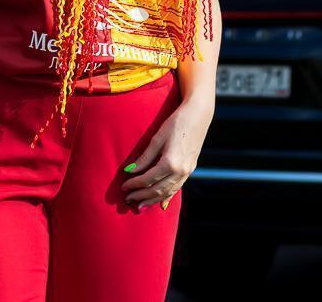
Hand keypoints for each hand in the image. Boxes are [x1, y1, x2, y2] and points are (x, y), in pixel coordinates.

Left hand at [120, 97, 213, 211]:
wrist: (198, 115)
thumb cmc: (176, 123)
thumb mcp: (157, 138)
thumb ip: (145, 157)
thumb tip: (130, 170)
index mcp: (170, 162)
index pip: (148, 179)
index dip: (134, 184)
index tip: (124, 187)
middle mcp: (180, 171)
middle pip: (157, 189)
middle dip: (141, 196)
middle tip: (128, 199)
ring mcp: (187, 172)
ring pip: (168, 192)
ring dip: (153, 199)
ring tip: (140, 205)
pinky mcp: (190, 169)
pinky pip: (177, 188)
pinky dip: (167, 196)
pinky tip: (160, 202)